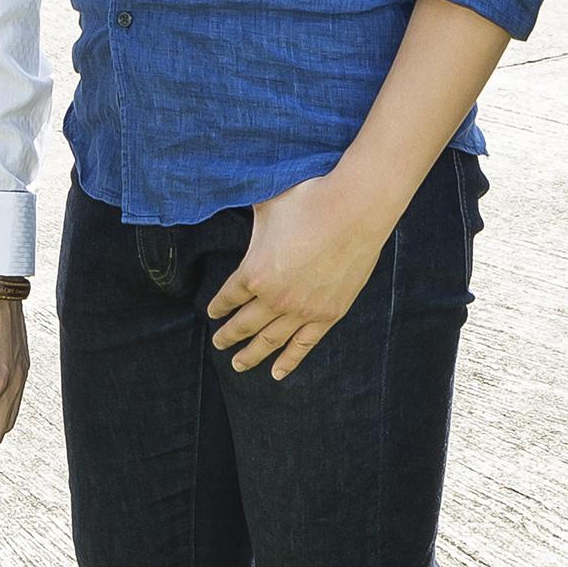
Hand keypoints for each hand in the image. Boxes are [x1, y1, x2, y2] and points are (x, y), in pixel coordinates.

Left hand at [207, 166, 396, 378]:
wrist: (354, 210)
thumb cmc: (309, 201)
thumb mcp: (266, 204)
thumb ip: (248, 214)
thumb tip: (232, 193)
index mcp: (253, 272)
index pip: (229, 296)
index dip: (219, 305)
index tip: (213, 312)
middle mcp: (274, 298)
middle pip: (244, 324)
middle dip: (228, 335)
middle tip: (219, 343)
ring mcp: (302, 311)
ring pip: (270, 341)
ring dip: (251, 354)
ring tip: (238, 364)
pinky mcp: (328, 315)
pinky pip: (303, 345)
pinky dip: (288, 361)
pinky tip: (277, 373)